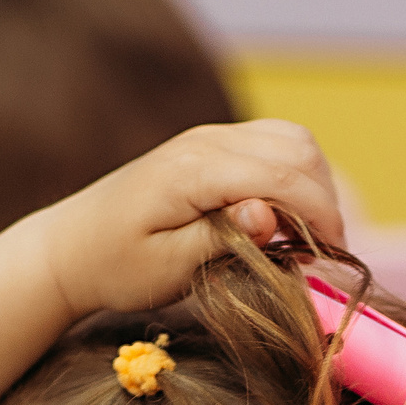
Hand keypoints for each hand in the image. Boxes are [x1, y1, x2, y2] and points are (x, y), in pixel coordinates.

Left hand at [28, 121, 344, 316]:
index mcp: (195, 169)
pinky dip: (294, 176)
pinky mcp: (212, 145)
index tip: (334, 259)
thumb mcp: (168, 267)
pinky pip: (273, 144)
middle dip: (324, 201)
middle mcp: (206, 140)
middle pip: (298, 148)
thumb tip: (269, 216)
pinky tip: (284, 218)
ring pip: (292, 139)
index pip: (283, 174)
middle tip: (320, 255)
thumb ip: (223, 238)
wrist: (71, 246)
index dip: (322, 216)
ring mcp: (209, 137)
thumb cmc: (116, 267)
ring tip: (304, 238)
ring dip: (313, 185)